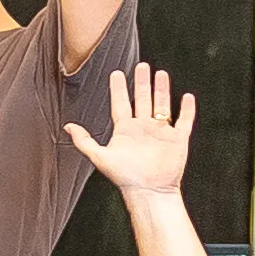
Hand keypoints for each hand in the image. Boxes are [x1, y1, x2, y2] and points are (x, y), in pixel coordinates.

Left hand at [70, 62, 198, 194]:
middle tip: (141, 65)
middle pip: (142, 99)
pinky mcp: (177, 139)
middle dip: (142, 82)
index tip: (117, 73)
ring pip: (162, 105)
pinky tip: (187, 97)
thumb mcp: (100, 157)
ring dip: (162, 90)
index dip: (118, 89)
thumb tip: (67, 126)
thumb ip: (84, 141)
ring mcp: (161, 132)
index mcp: (125, 130)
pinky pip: (184, 120)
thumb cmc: (124, 177)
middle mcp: (143, 128)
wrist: (149, 191)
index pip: (121, 104)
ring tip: (161, 73)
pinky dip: (187, 109)